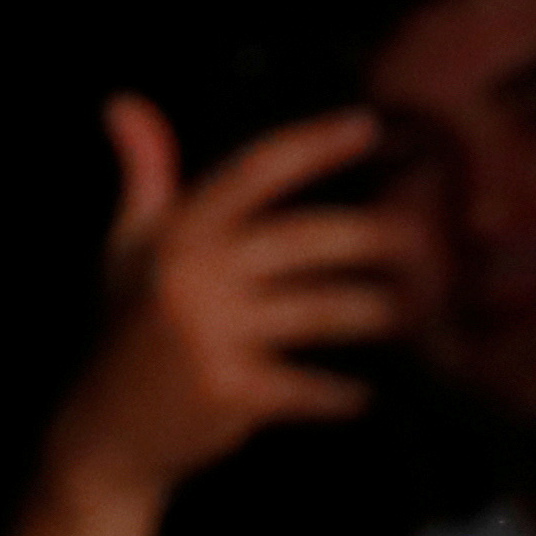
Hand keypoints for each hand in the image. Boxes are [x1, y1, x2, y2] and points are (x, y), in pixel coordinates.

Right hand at [52, 99, 425, 502]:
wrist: (106, 433)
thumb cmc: (127, 331)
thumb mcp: (128, 249)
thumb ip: (143, 177)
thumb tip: (124, 102)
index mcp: (178, 232)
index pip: (256, 171)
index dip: (313, 144)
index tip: (368, 127)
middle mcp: (193, 273)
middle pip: (304, 239)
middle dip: (373, 239)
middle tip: (429, 245)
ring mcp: (211, 333)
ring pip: (320, 311)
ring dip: (375, 312)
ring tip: (411, 312)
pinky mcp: (229, 391)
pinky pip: (308, 386)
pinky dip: (340, 394)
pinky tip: (362, 396)